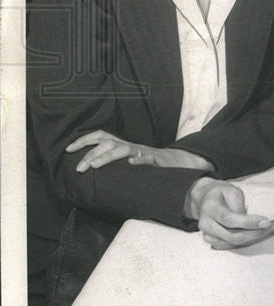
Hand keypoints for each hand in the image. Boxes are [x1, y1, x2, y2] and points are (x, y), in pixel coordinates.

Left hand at [67, 130, 212, 171]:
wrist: (173, 162)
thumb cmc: (143, 163)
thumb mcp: (124, 159)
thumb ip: (109, 160)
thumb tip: (84, 167)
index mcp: (120, 144)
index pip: (100, 136)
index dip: (84, 141)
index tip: (68, 150)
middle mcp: (129, 145)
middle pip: (108, 143)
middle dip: (91, 154)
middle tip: (79, 168)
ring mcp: (142, 152)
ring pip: (123, 149)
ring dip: (107, 156)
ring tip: (95, 166)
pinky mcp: (155, 160)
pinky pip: (147, 159)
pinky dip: (139, 161)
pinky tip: (131, 165)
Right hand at [184, 178, 273, 249]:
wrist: (205, 199)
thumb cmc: (220, 193)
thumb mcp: (231, 190)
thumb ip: (239, 205)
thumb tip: (249, 222)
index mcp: (210, 208)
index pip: (230, 219)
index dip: (249, 223)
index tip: (266, 222)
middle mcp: (206, 224)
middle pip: (232, 236)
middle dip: (255, 233)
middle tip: (273, 226)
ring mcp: (208, 235)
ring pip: (233, 243)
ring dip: (253, 238)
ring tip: (269, 230)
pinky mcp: (213, 242)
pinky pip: (231, 245)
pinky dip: (246, 241)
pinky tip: (258, 234)